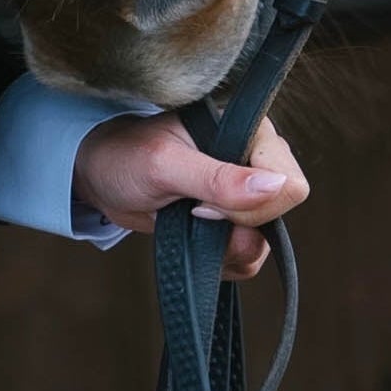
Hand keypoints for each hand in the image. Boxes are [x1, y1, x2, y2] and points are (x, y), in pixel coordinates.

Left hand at [71, 112, 309, 276]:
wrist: (101, 177)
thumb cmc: (126, 155)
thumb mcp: (164, 165)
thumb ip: (217, 178)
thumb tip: (277, 186)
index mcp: (251, 131)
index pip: (290, 184)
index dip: (250, 205)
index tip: (202, 200)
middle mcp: (256, 160)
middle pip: (282, 214)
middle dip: (234, 225)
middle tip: (192, 209)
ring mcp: (248, 193)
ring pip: (265, 241)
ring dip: (225, 245)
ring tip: (188, 220)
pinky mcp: (234, 221)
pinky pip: (249, 256)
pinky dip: (221, 259)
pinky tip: (193, 239)